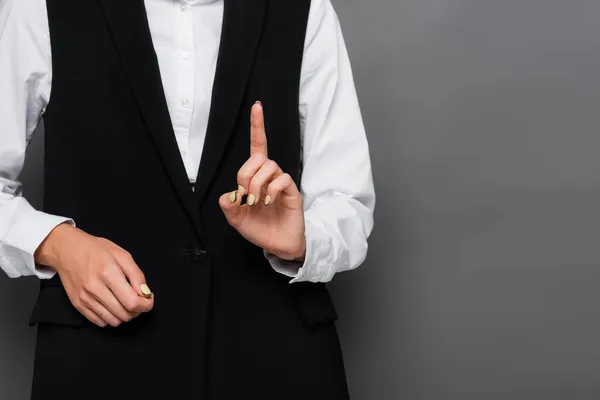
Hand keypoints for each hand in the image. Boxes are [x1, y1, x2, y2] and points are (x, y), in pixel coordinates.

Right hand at [35, 223, 153, 327]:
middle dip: (137, 310)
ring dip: (124, 315)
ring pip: (113, 321)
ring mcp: (85, 299)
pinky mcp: (78, 305)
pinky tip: (112, 305)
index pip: (132, 302)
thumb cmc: (96, 250)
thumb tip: (145, 293)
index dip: (145, 304)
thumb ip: (137, 275)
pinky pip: (100, 322)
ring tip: (124, 302)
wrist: (67, 250)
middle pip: (124, 314)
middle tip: (137, 299)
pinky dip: (110, 317)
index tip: (148, 299)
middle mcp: (95, 289)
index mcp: (109, 273)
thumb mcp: (122, 255)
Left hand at [219, 102, 306, 260]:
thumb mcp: (236, 219)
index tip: (256, 106)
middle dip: (246, 175)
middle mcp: (270, 176)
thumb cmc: (260, 229)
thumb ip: (228, 206)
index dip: (257, 127)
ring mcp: (282, 183)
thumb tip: (228, 194)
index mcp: (255, 177)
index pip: (257, 146)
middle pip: (258, 157)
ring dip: (257, 185)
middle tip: (246, 196)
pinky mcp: (292, 192)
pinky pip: (282, 179)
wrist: (277, 245)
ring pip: (269, 166)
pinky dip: (271, 190)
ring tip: (257, 203)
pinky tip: (268, 203)